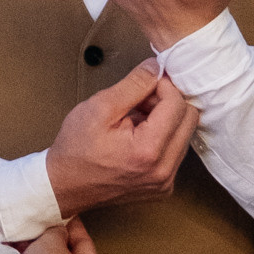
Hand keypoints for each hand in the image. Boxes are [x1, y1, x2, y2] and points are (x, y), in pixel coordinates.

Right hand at [26, 216, 100, 253]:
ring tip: (28, 234)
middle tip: (46, 224)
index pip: (86, 244)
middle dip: (54, 239)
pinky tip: (16, 247)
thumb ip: (58, 231)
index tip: (67, 215)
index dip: (75, 227)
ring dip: (39, 249)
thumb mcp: (54, 239)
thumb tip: (57, 230)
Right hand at [47, 58, 196, 215]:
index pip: (178, 104)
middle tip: (139, 100)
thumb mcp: (99, 107)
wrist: (64, 185)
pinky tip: (138, 135)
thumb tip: (156, 67)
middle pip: (189, 118)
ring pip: (184, 133)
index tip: (144, 83)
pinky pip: (176, 150)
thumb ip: (133, 84)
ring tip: (135, 119)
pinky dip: (163, 136)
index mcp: (148, 151)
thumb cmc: (75, 150)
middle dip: (167, 101)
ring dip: (165, 119)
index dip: (162, 86)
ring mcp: (165, 181)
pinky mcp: (163, 185)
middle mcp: (163, 170)